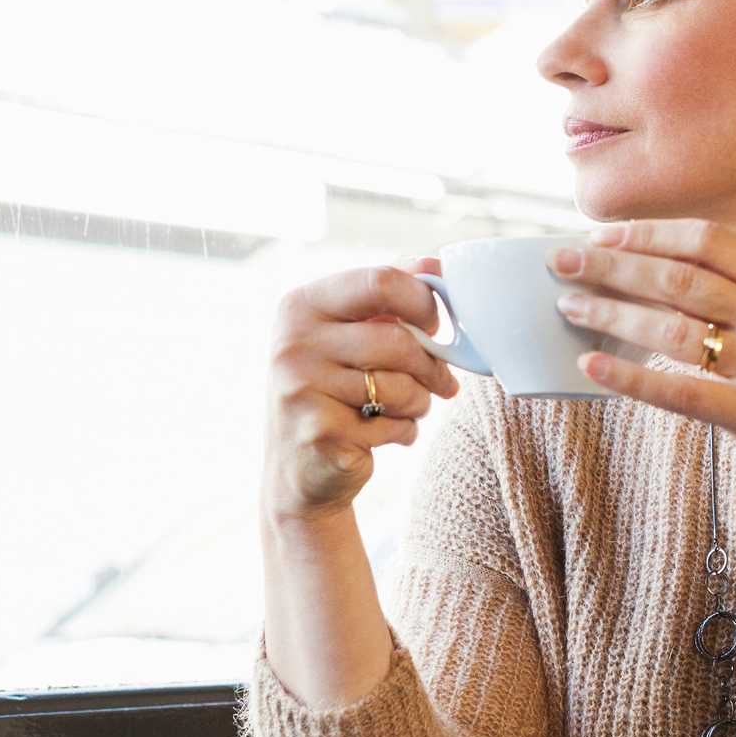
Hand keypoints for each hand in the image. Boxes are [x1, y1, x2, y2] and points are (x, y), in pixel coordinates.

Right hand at [261, 256, 460, 529]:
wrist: (299, 472)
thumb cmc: (334, 393)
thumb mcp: (350, 336)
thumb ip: (389, 297)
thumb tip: (435, 264)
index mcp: (302, 305)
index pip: (381, 281)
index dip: (423, 301)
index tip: (436, 324)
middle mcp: (292, 342)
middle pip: (398, 340)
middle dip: (432, 366)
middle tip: (443, 382)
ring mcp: (300, 389)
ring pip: (401, 386)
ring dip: (419, 403)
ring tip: (406, 409)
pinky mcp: (319, 433)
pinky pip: (393, 426)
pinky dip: (403, 433)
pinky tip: (382, 435)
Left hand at [549, 219, 735, 516]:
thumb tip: (678, 275)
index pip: (708, 240)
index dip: (649, 233)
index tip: (602, 235)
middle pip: (679, 276)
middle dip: (612, 264)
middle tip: (561, 261)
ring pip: (671, 328)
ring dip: (611, 313)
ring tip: (569, 307)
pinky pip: (679, 391)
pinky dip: (630, 377)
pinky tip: (592, 365)